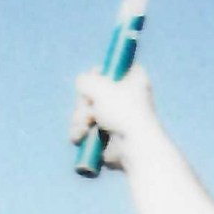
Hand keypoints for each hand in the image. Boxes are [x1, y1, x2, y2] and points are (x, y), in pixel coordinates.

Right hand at [69, 60, 163, 174]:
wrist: (133, 147)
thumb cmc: (123, 112)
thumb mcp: (101, 87)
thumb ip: (86, 80)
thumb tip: (81, 82)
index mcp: (133, 80)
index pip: (114, 67)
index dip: (100, 73)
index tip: (95, 78)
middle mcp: (125, 97)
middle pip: (93, 91)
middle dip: (83, 102)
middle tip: (87, 108)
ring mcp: (114, 117)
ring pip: (85, 110)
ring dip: (79, 119)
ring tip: (85, 127)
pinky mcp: (105, 135)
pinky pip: (84, 128)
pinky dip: (80, 132)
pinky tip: (81, 137)